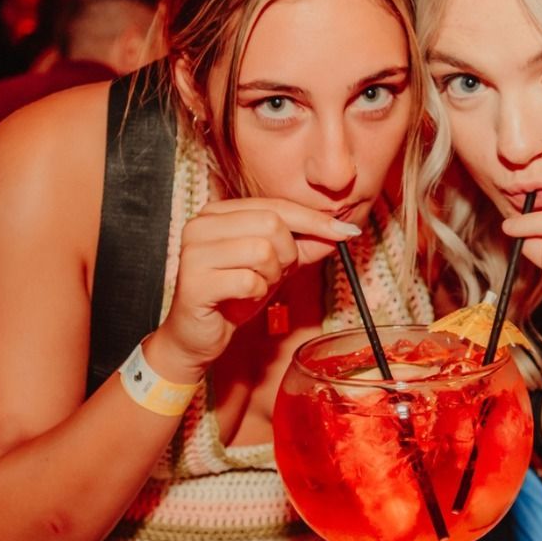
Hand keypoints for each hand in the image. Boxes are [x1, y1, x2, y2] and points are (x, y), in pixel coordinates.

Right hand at [154, 198, 359, 377]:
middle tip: (278, 273)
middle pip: (271, 224)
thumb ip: (304, 247)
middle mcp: (202, 224)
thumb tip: (339, 233)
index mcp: (219, 212)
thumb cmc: (233, 295)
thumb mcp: (274, 266)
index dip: (314, 220)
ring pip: (262, 251)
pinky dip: (257, 293)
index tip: (346, 233)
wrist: (198, 335)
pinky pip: (249, 281)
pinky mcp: (195, 282)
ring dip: (272, 275)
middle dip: (288, 253)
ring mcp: (194, 251)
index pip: (277, 205)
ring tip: (258, 286)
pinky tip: (244, 298)